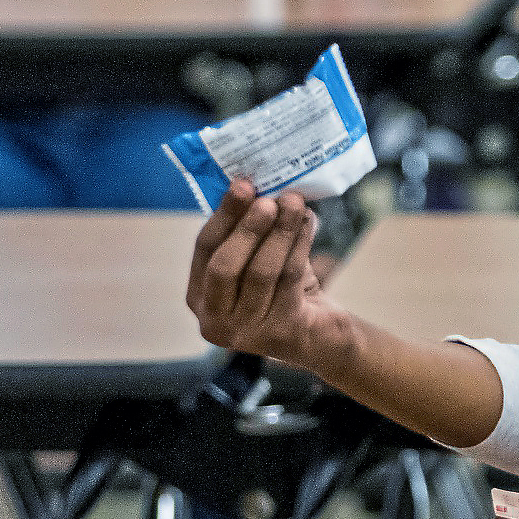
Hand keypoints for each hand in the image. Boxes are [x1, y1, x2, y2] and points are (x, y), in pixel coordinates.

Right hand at [187, 183, 355, 370]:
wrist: (317, 334)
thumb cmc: (282, 290)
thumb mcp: (259, 259)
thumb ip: (252, 231)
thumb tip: (263, 185)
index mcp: (200, 296)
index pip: (205, 250)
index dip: (224, 215)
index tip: (242, 185)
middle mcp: (214, 320)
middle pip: (224, 267)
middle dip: (246, 228)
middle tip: (268, 200)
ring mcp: (245, 332)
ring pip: (260, 273)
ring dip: (279, 232)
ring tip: (294, 203)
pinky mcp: (279, 333)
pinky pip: (288, 280)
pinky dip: (299, 246)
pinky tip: (307, 224)